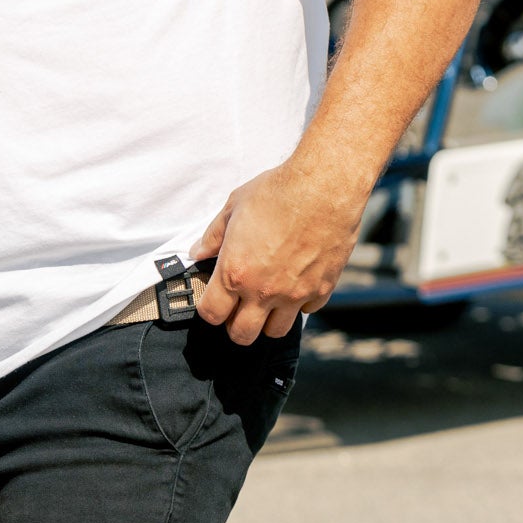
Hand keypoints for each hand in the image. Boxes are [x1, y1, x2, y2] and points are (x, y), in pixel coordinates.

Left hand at [189, 161, 365, 343]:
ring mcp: (294, 294)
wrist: (323, 188)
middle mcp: (263, 291)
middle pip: (242, 335)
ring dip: (267, 320)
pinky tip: (295, 282)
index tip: (213, 301)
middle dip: (235, 325)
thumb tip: (198, 251)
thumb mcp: (234, 206)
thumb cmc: (278, 192)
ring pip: (275, 331)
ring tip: (266, 300)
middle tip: (237, 308)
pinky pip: (306, 310)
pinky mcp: (321, 290)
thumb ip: (213, 235)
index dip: (209, 310)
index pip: (212, 314)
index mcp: (236, 272)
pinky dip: (299, 303)